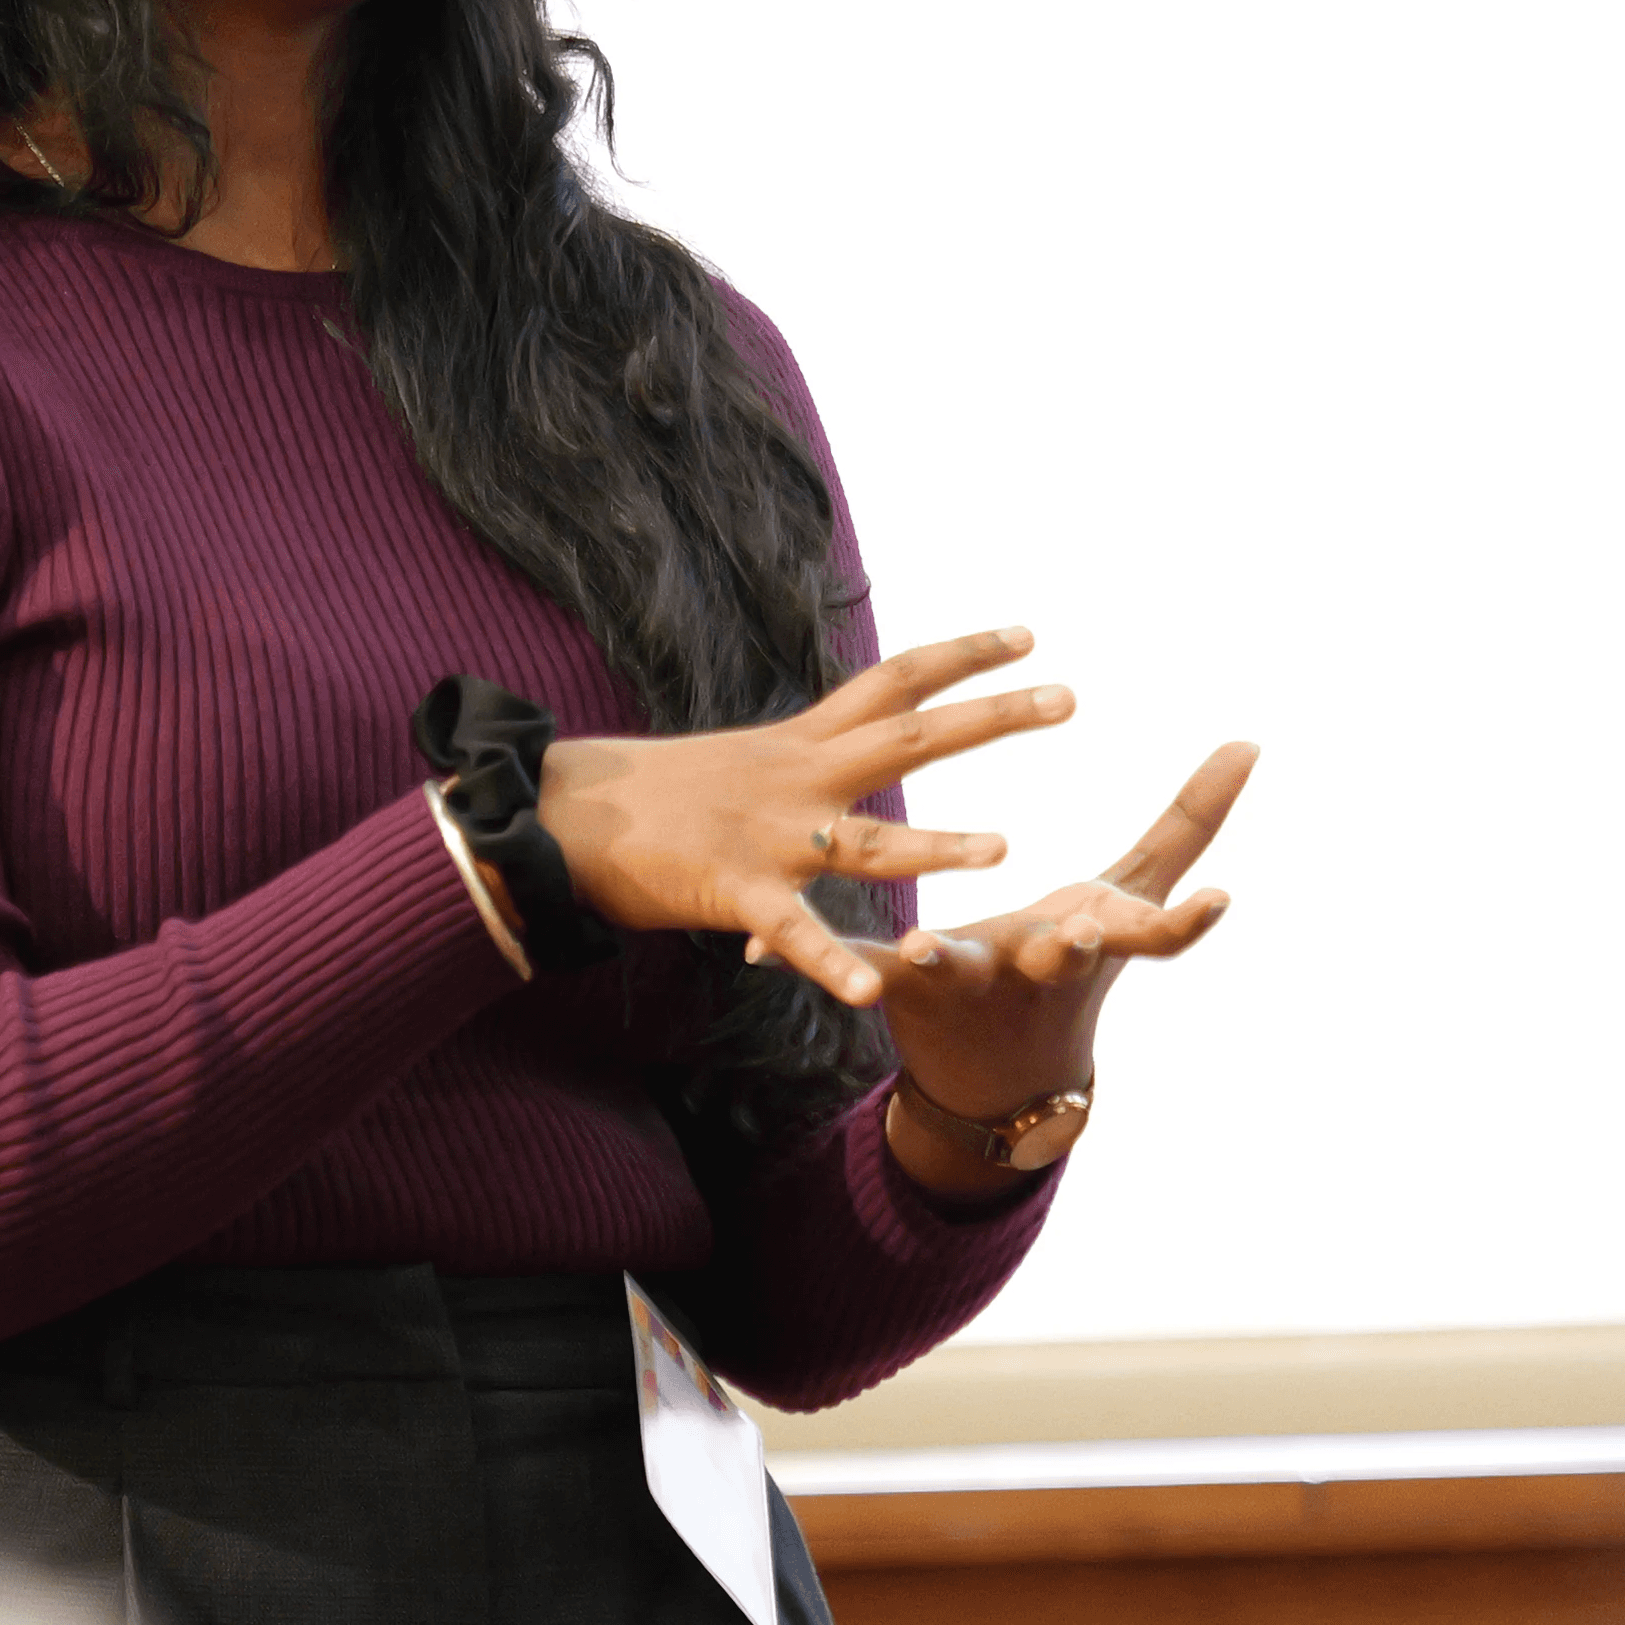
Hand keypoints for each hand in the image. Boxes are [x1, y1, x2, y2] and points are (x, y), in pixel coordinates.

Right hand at [531, 629, 1070, 1003]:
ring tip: (1007, 849)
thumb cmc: (643, 797)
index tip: (1028, 634)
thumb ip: (795, 770)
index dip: (962, 656)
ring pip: (867, 838)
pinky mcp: (732, 893)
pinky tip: (866, 990)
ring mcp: (768, 835)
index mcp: (798, 744)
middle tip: (1069, 696)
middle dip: (991, 716)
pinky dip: (829, 964)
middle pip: (908, 735)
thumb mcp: (736, 767)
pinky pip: (792, 934)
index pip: (892, 682)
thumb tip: (835, 761)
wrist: (555, 814)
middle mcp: (795, 778)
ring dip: (937, 844)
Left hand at [866, 741, 1258, 1201]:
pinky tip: (764, 957)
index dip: (1187, 923)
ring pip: (953, 969)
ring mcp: (970, 981)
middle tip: (1074, 934)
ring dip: (938, 957)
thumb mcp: (1130, 899)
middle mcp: (1036, 966)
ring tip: (919, 946)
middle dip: (1069, 948)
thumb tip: (1249, 743)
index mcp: (1093, 939)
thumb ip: (1189, 822)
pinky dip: (820, 962)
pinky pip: (858, 966)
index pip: (1151, 936)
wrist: (1003, 1076)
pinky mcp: (903, 988)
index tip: (1218, 902)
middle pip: (1057, 960)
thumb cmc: (1073, 955)